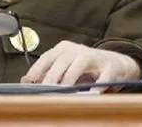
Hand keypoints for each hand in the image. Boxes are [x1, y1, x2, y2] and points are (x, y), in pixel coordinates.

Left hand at [20, 41, 141, 90]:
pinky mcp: (110, 66)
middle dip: (52, 76)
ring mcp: (95, 56)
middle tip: (46, 90)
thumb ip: (46, 73)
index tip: (29, 82)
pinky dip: (98, 84)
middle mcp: (79, 50)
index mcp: (65, 49)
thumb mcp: (65, 68)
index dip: (38, 69)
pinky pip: (104, 75)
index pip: (48, 56)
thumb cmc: (86, 69)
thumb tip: (24, 80)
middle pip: (62, 59)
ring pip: (80, 63)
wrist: (117, 65)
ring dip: (71, 78)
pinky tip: (92, 93)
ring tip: (65, 91)